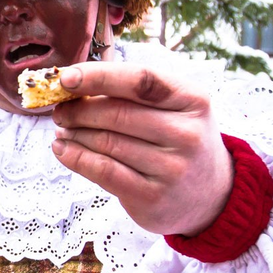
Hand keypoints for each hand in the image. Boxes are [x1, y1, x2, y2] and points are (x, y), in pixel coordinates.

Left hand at [51, 62, 233, 236]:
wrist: (212, 196)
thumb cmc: (180, 140)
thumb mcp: (175, 109)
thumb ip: (134, 93)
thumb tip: (74, 84)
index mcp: (192, 100)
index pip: (140, 80)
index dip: (98, 76)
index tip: (66, 78)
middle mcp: (186, 133)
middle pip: (116, 113)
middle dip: (78, 109)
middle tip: (60, 110)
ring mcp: (171, 167)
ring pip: (106, 142)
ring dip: (74, 133)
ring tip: (62, 129)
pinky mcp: (152, 196)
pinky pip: (103, 171)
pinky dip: (75, 157)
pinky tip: (62, 149)